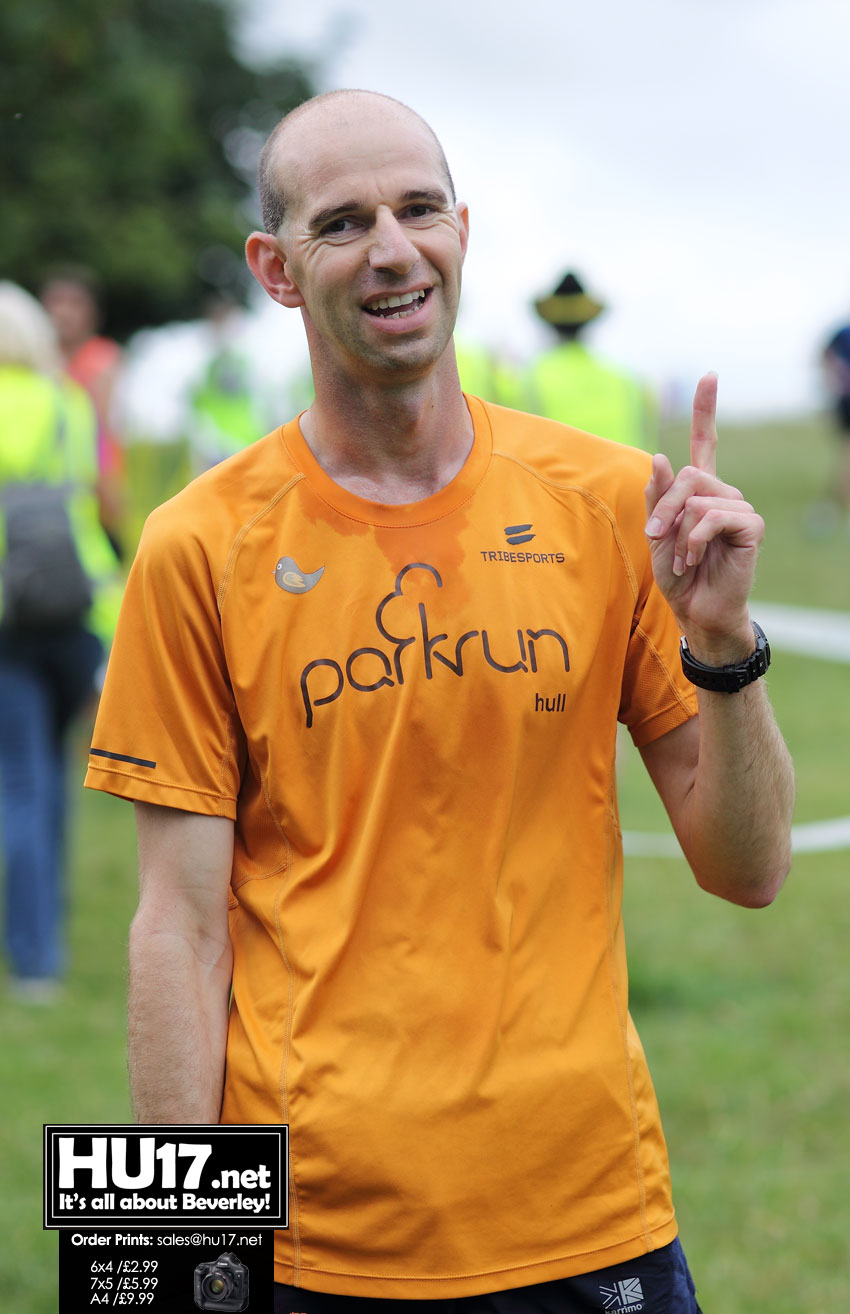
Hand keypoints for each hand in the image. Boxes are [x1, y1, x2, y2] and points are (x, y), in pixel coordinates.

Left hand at [644, 373, 763, 660]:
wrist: (697, 611)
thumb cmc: (678, 575)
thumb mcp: (657, 534)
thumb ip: (657, 498)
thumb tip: (659, 456)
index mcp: (700, 491)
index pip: (704, 442)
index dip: (705, 410)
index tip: (708, 376)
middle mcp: (723, 493)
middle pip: (688, 474)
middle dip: (664, 506)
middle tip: (655, 536)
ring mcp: (739, 508)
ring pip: (697, 498)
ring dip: (679, 531)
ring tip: (683, 558)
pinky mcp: (750, 527)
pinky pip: (713, 517)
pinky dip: (695, 540)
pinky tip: (696, 560)